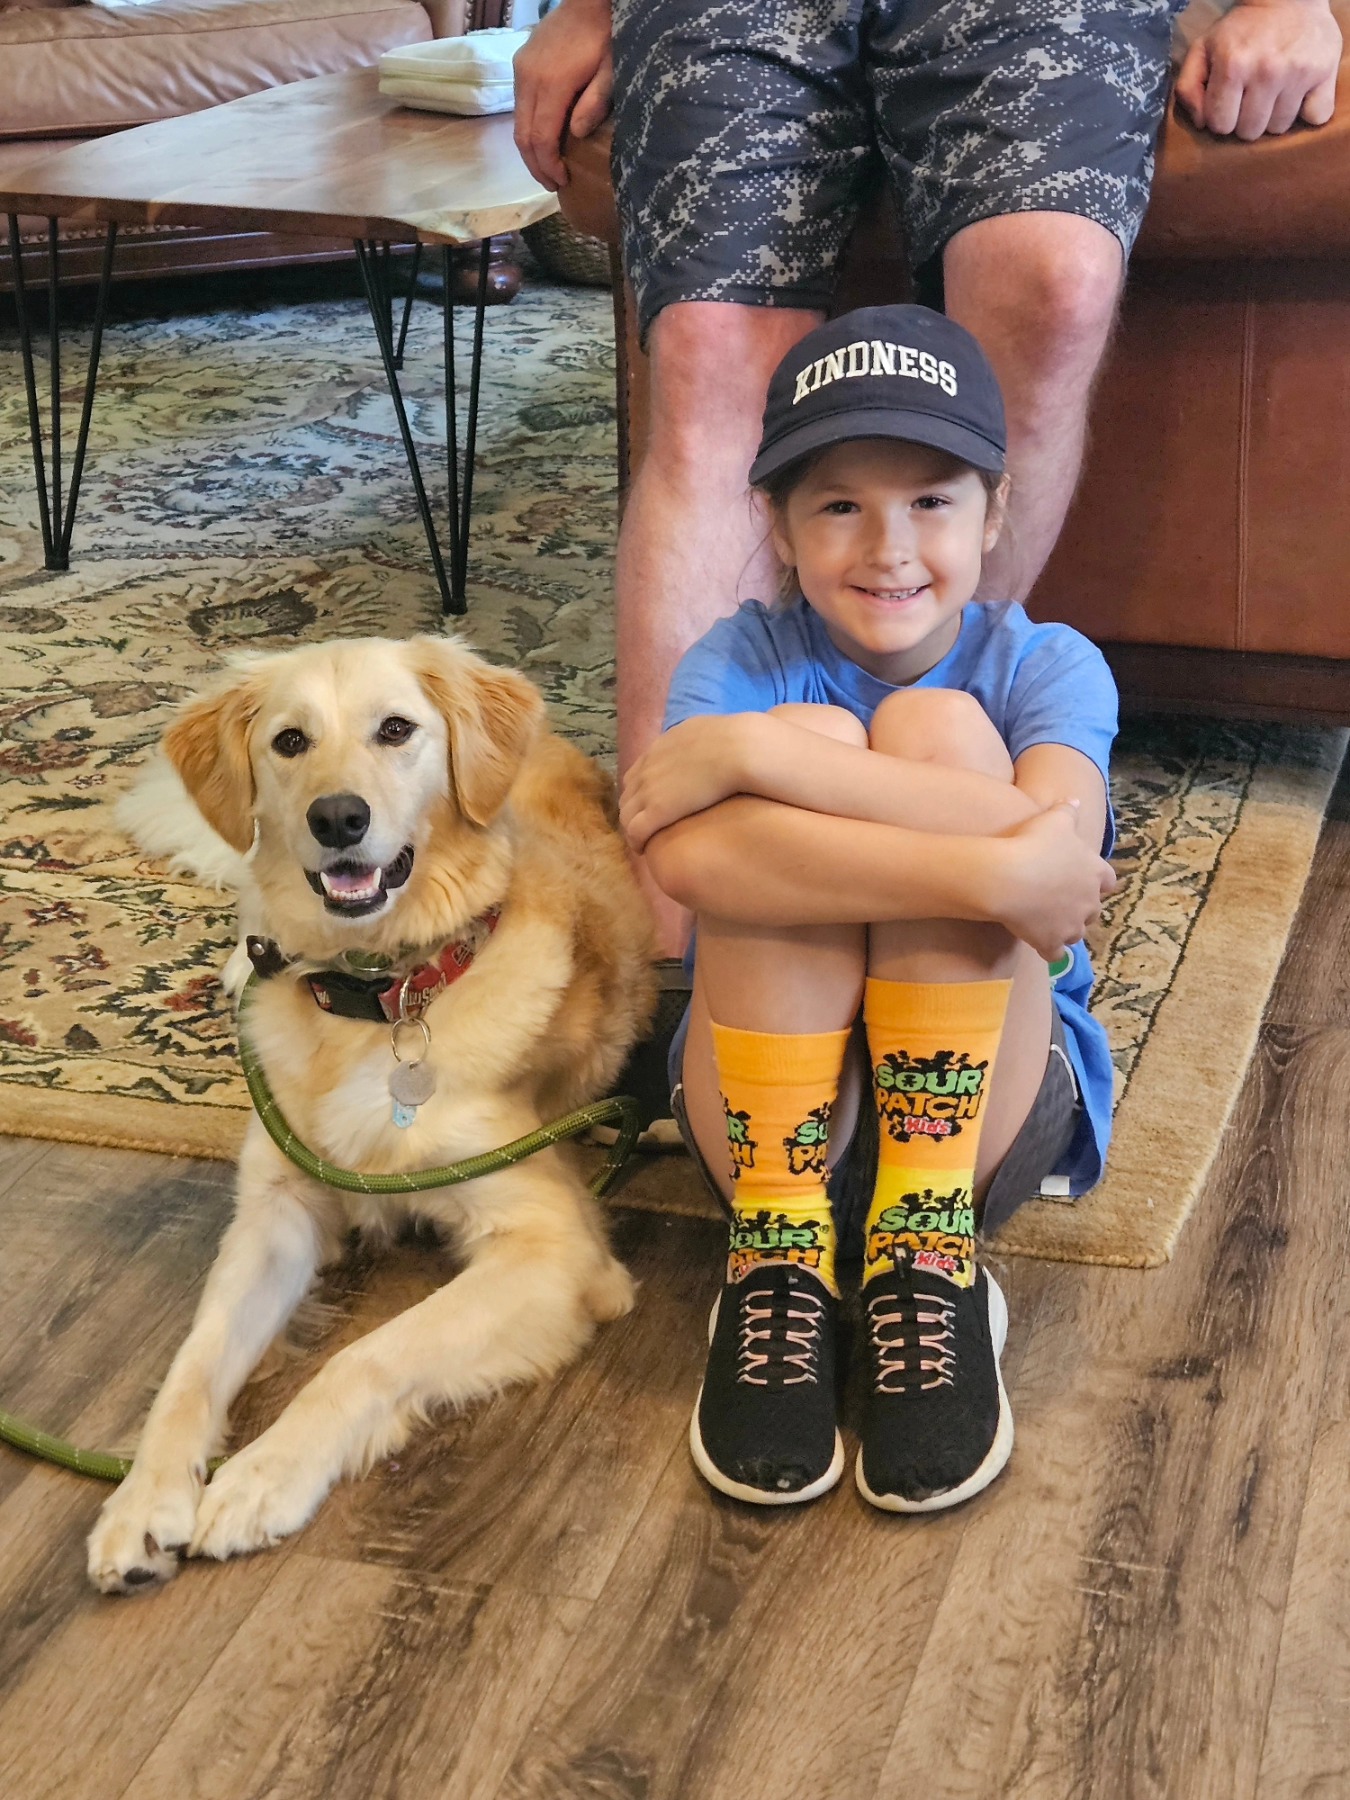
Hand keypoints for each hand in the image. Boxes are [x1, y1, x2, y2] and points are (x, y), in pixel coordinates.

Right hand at [513, 0, 613, 190]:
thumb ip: (595, 103)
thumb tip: (576, 134)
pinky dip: (528, 127)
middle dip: (535, 165)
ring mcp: (521, 69)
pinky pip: (519, 105)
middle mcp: (529, 77)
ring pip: (517, 121)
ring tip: (547, 166)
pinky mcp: (521, 63)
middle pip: (523, 135)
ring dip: (530, 149)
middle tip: (551, 184)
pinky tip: (543, 137)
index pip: (540, 137)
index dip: (548, 165)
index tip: (561, 181)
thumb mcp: (611, 71)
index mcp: (552, 83)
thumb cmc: (605, 37)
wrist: (587, 0)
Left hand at [620, 716, 757, 851]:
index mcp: (661, 748)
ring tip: (644, 841)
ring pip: (627, 815)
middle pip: (628, 795)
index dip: (641, 793)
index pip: (637, 773)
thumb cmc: (740, 742)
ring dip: (633, 828)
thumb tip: (710, 741)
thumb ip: (700, 739)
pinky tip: (644, 849)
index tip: (651, 806)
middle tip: (645, 827)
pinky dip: (636, 841)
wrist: (741, 750)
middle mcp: (649, 767)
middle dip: (633, 812)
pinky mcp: (657, 811)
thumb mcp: (711, 731)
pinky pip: (635, 831)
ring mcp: (650, 789)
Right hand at [990, 804, 1116, 962]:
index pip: (1109, 881)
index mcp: (1096, 873)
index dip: (1098, 881)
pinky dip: (1049, 950)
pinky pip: (1055, 954)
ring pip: (1076, 933)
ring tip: (1048, 923)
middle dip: (1082, 908)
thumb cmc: (1034, 844)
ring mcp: (1072, 926)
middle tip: (1061, 901)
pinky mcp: (1052, 943)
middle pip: (1094, 910)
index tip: (1084, 879)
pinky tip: (1038, 944)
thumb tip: (1075, 800)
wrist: (1008, 878)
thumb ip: (1068, 811)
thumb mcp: (1053, 820)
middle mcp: (1090, 902)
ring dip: (1067, 929)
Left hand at [1175, 0, 1340, 138]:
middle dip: (1247, 120)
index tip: (1229, 102)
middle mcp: (1267, 71)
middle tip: (1252, 97)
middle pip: (1250, 131)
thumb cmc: (1241, 30)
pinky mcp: (1325, 72)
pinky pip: (1316, 117)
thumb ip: (1188, 87)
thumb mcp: (1203, 49)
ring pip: (1279, 128)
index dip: (1222, 117)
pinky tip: (1300, 95)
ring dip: (1275, 116)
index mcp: (1233, 66)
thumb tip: (1201, 123)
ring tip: (1274, 92)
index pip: (1221, 125)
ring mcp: (1298, 72)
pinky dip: (1309, 111)